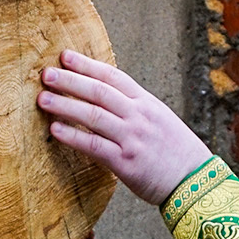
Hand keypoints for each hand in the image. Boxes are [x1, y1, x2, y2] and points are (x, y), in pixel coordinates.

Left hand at [39, 50, 212, 204]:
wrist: (195, 182)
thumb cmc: (175, 152)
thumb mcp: (160, 120)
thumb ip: (134, 108)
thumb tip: (105, 97)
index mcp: (147, 103)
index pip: (113, 77)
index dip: (87, 65)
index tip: (65, 56)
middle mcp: (139, 116)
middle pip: (99, 91)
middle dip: (70, 80)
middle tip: (46, 73)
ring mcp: (132, 138)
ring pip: (93, 115)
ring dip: (65, 105)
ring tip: (43, 98)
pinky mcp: (126, 162)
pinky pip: (94, 145)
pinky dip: (73, 136)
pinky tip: (55, 129)